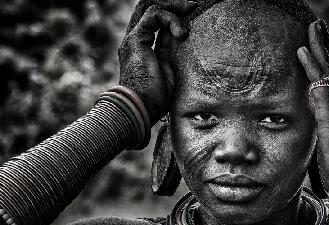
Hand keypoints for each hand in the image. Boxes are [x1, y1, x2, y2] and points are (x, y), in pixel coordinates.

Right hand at [118, 0, 196, 124]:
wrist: (141, 107)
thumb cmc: (155, 98)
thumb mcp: (167, 69)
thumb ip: (168, 50)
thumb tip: (178, 36)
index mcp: (142, 47)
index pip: (154, 20)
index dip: (172, 14)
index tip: (191, 14)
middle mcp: (135, 40)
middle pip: (149, 8)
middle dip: (172, 4)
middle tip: (192, 5)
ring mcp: (133, 39)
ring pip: (150, 6)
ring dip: (173, 5)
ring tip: (191, 9)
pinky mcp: (135, 40)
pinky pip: (153, 15)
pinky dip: (170, 19)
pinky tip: (181, 33)